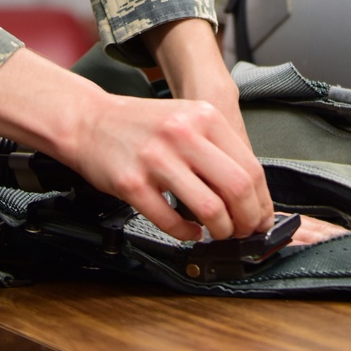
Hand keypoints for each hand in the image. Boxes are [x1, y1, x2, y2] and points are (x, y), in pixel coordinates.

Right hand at [0, 46, 272, 241]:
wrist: (89, 121)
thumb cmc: (140, 125)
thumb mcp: (186, 119)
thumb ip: (217, 147)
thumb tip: (250, 191)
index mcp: (203, 116)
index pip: (250, 166)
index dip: (261, 201)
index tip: (261, 218)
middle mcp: (182, 133)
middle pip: (237, 188)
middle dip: (248, 220)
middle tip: (244, 231)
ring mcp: (157, 158)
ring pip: (210, 208)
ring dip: (220, 231)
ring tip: (217, 233)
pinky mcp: (133, 183)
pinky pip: (172, 221)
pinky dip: (187, 233)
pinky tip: (188, 231)